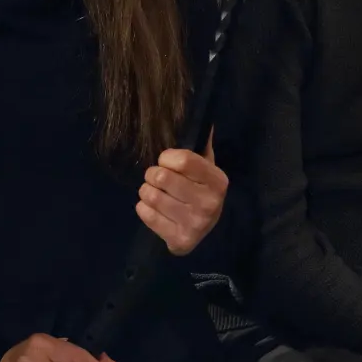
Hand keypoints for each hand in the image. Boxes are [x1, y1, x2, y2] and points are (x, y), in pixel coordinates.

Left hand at [137, 131, 227, 255]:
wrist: (205, 234)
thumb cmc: (201, 192)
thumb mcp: (206, 169)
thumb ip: (201, 147)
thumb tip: (205, 121)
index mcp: (218, 181)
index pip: (184, 159)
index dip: (167, 157)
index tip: (166, 161)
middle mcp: (209, 203)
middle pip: (162, 176)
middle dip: (152, 174)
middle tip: (156, 178)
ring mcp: (195, 224)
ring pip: (151, 195)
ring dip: (146, 191)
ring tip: (153, 192)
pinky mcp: (179, 240)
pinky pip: (145, 214)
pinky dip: (143, 208)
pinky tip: (152, 208)